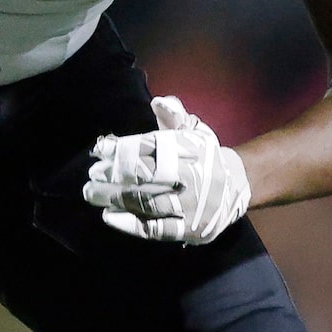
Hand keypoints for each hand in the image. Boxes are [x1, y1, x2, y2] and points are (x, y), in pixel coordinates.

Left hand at [82, 96, 251, 244]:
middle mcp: (192, 177)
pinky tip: (109, 216)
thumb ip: (175, 116)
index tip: (100, 149)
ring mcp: (191, 205)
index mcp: (191, 149)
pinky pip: (156, 229)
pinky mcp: (189, 228)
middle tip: (93, 174)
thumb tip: (158, 102)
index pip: (152, 147)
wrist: (238, 186)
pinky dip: (130, 224)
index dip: (123, 149)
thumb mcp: (195, 131)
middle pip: (148, 176)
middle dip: (116, 174)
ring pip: (148, 203)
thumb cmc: (205, 156)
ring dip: (117, 198)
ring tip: (93, 194)